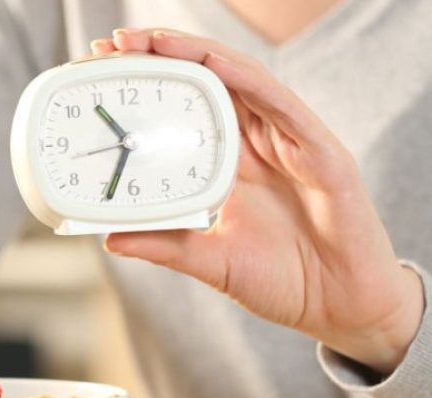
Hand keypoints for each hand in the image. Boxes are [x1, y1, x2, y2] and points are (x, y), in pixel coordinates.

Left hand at [92, 29, 423, 373]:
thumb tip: (110, 238)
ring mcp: (290, 142)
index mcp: (231, 162)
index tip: (104, 68)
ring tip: (155, 41)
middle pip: (209, 81)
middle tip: (115, 43)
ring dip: (198, 55)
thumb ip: (164, 245)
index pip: (186, 106)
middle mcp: (258, 143)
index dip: (151, 84)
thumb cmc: (283, 280)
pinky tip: (216, 64)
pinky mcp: (321, 152)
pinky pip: (282, 105)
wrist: (340, 307)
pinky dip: (247, 80)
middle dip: (164, 55)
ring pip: (242, 80)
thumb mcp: (208, 261)